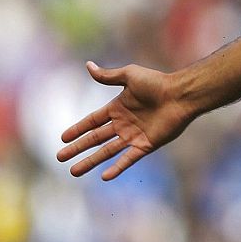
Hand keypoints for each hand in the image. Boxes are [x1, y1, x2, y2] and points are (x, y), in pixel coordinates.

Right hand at [57, 61, 194, 179]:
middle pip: (95, 139)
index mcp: (118, 108)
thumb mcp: (129, 76)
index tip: (63, 138)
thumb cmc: (157, 82)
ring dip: (90, 161)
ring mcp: (134, 136)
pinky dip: (117, 167)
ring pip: (107, 151)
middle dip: (77, 148)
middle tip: (60, 158)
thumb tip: (88, 65)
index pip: (92, 121)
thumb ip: (108, 76)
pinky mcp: (146, 145)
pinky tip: (104, 176)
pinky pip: (128, 159)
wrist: (180, 94)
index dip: (78, 129)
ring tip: (74, 171)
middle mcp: (124, 123)